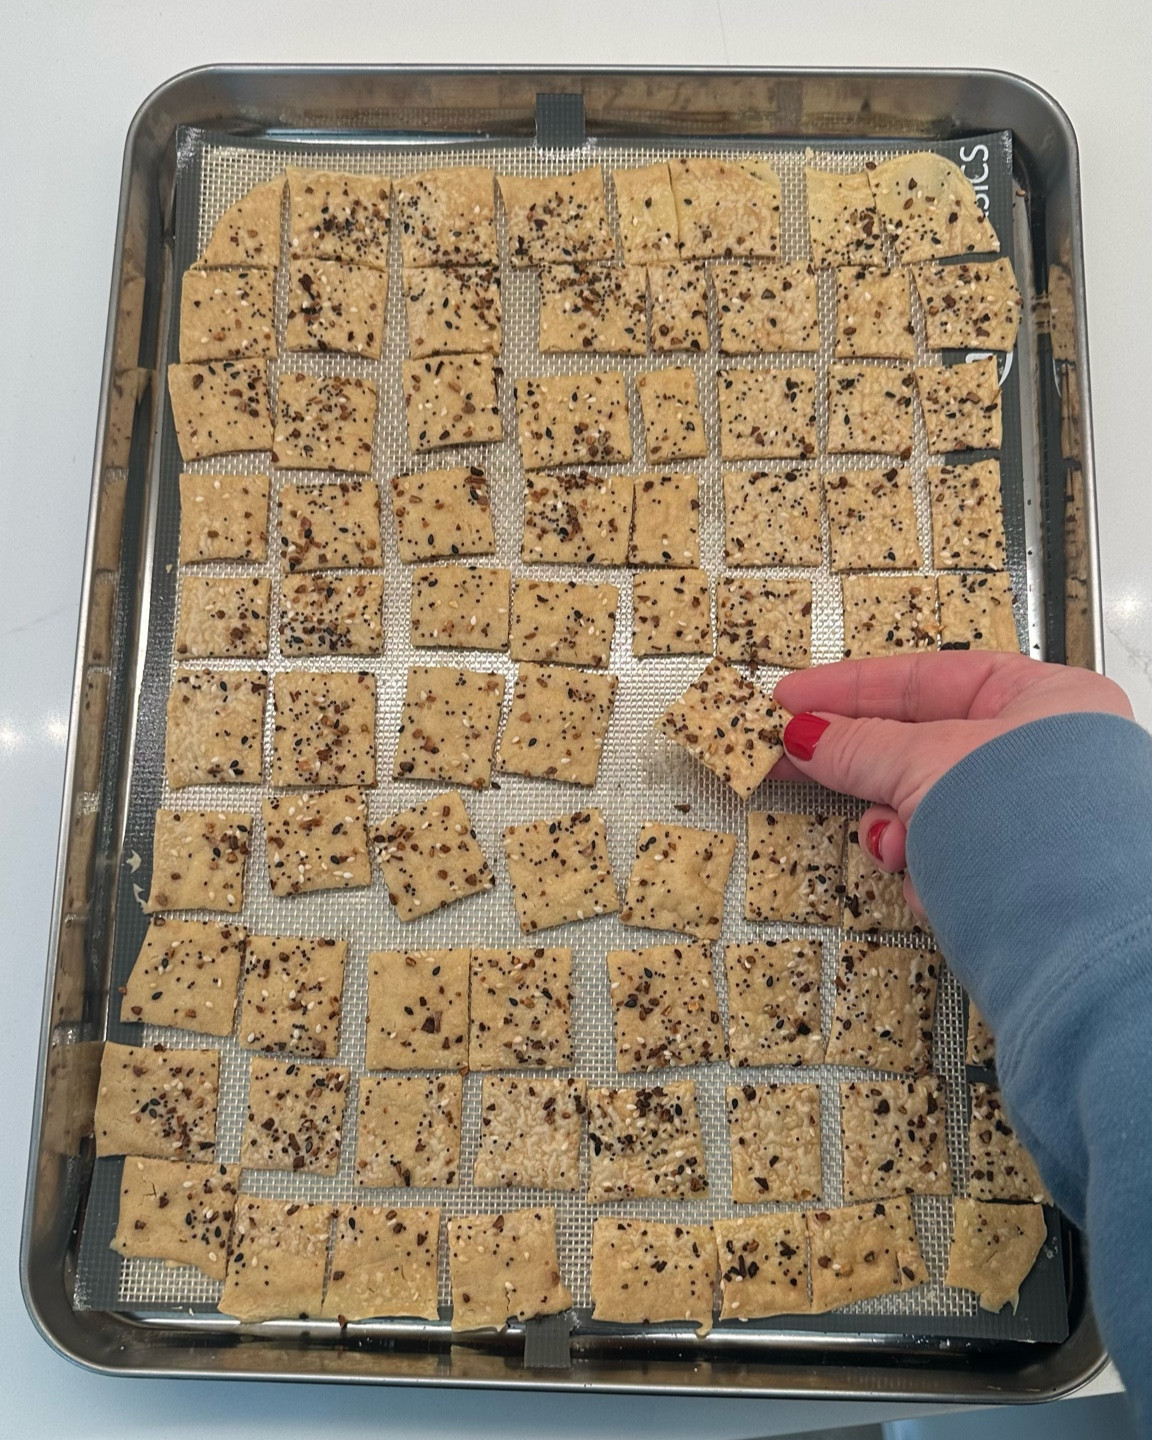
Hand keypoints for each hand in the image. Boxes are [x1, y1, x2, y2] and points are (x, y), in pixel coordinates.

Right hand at [773, 652, 1132, 910]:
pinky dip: (926, 871)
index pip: (927, 677)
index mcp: (1047, 702)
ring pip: (927, 810)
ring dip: (899, 831)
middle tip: (799, 760)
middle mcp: (1047, 758)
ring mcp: (1031, 821)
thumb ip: (858, 746)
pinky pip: (944, 857)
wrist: (1079, 939)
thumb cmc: (1042, 835)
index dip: (850, 688)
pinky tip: (931, 883)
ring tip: (897, 844)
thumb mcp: (924, 765)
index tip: (796, 698)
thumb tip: (810, 734)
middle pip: (922, 747)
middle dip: (869, 770)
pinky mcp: (1013, 879)